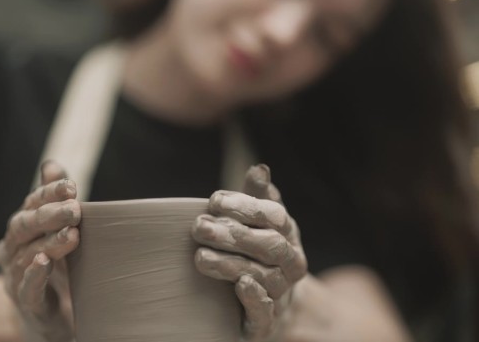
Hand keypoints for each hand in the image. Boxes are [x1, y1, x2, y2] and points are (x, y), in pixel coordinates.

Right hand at [0, 160, 79, 341]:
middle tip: (75, 209)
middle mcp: (12, 250)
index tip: (71, 186)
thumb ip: (55, 200)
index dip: (48, 193)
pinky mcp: (26, 303)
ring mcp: (15, 276)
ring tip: (72, 235)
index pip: (30, 204)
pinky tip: (45, 262)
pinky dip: (35, 274)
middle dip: (49, 215)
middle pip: (24, 226)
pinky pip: (26, 287)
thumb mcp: (58, 230)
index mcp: (20, 229)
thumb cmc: (57, 266)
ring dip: (50, 243)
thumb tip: (51, 165)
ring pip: (27, 255)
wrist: (54, 314)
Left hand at [191, 164, 307, 340]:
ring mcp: (281, 292)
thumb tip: (259, 168)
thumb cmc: (259, 253)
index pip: (274, 215)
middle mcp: (290, 262)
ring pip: (262, 276)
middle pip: (269, 246)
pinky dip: (254, 298)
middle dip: (233, 234)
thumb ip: (256, 198)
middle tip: (199, 227)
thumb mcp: (260, 223)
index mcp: (288, 234)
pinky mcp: (267, 321)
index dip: (245, 206)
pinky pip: (266, 311)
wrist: (276, 306)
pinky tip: (239, 284)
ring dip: (231, 264)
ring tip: (200, 256)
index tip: (214, 201)